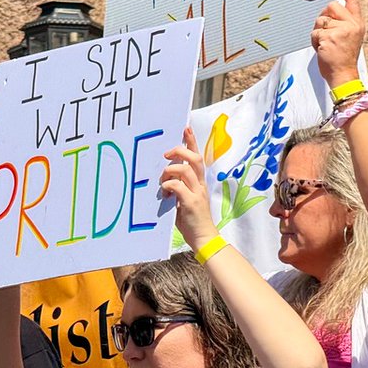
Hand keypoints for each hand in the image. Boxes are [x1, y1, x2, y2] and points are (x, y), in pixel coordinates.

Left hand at [160, 127, 220, 249]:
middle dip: (180, 151)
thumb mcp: (184, 200)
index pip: (197, 157)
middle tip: (166, 154)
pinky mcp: (191, 202)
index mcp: (199, 183)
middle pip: (195, 159)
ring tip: (163, 180)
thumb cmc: (192, 220)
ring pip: (186, 170)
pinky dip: (168, 186)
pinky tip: (165, 194)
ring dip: (171, 171)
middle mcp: (200, 185)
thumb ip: (178, 187)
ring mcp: (197, 193)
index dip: (191, 142)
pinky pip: (178, 186)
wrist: (204, 238)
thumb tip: (164, 178)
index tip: (185, 128)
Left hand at [311, 0, 364, 87]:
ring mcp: (341, 31)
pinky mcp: (329, 37)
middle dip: (324, 17)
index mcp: (357, 24)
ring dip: (318, 32)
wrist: (344, 75)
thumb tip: (329, 12)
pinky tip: (322, 49)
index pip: (352, 1)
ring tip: (326, 44)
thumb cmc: (343, 58)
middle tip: (326, 32)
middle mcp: (351, 25)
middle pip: (331, 6)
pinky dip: (314, 42)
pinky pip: (315, 33)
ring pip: (320, 20)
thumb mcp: (350, 38)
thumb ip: (343, 24)